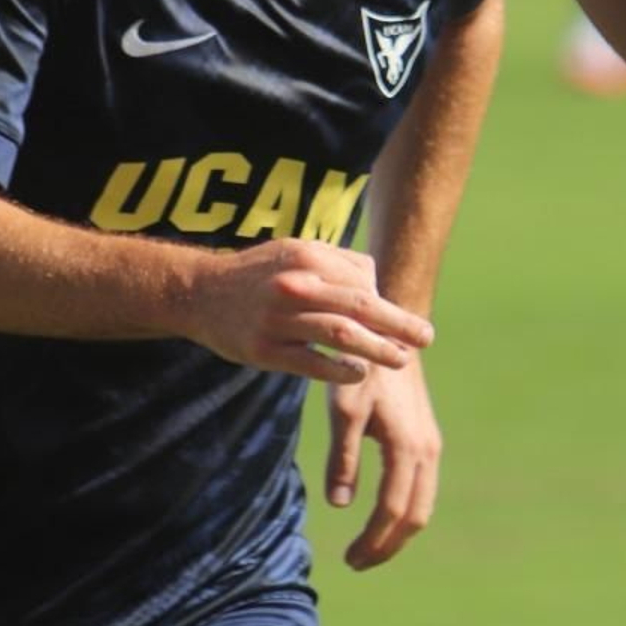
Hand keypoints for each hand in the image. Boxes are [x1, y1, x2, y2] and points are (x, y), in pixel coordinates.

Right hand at [183, 239, 433, 381]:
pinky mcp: (263, 350)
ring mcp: (277, 318)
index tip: (406, 323)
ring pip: (339, 334)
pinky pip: (310, 362)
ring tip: (401, 359)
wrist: (199, 293)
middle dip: (398, 324)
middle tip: (426, 338)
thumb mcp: (296, 251)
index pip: (362, 282)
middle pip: (359, 306)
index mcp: (307, 257)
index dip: (386, 304)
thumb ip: (337, 262)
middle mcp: (294, 285)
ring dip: (377, 348)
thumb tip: (377, 283)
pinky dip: (339, 369)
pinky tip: (358, 374)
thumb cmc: (259, 273)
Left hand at [324, 354, 441, 569]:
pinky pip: (422, 489)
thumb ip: (342, 459)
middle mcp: (427, 451)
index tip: (349, 560)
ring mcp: (431, 446)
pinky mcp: (426, 440)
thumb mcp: (344, 412)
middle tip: (356, 563)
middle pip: (415, 515)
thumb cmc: (362, 371)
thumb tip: (341, 504)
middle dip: (388, 544)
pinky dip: (404, 512)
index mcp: (407, 448)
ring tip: (368, 549)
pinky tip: (382, 518)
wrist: (393, 335)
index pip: (393, 509)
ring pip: (422, 504)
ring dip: (398, 532)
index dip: (373, 540)